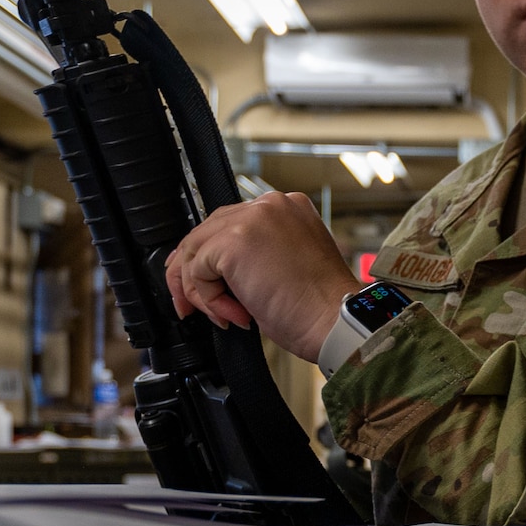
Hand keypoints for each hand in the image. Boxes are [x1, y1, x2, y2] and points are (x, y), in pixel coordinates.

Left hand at [165, 191, 358, 360]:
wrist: (336, 320)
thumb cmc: (320, 306)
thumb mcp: (286, 265)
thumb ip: (255, 255)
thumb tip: (216, 271)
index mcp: (285, 207)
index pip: (230, 222)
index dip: (209, 255)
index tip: (199, 282)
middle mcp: (269, 205)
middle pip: (208, 230)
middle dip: (192, 272)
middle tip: (189, 304)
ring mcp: (251, 219)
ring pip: (197, 249)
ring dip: (201, 290)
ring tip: (225, 315)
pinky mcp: (235, 241)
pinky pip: (197, 269)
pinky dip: (207, 297)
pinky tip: (233, 313)